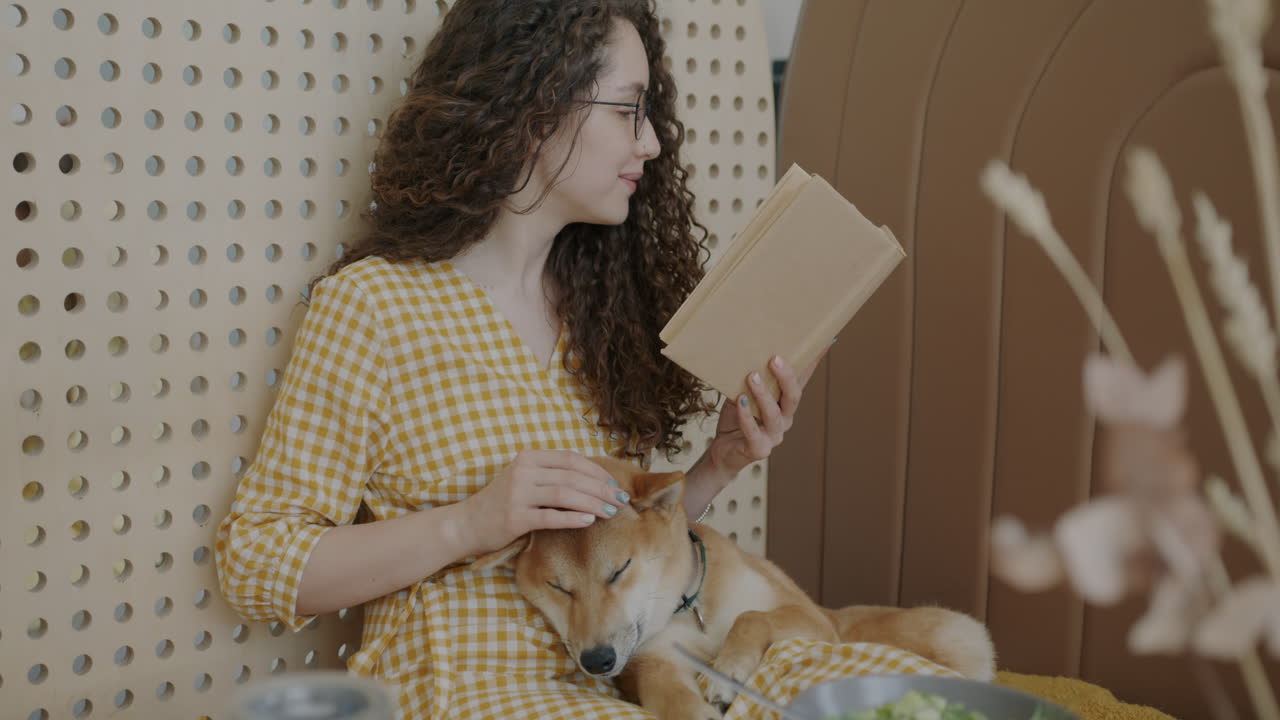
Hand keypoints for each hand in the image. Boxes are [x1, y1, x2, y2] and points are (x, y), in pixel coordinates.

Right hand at [460, 450, 629, 554]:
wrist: (466, 524)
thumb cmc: (502, 503)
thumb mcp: (524, 480)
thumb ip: (552, 476)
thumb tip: (595, 482)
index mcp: (528, 458)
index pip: (571, 459)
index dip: (597, 471)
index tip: (615, 485)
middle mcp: (523, 471)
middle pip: (572, 476)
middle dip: (601, 489)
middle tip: (621, 501)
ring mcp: (517, 494)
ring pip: (565, 495)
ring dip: (593, 503)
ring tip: (611, 512)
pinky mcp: (514, 517)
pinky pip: (550, 517)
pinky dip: (573, 518)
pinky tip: (589, 521)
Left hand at [709, 345, 830, 474]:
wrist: (723, 453)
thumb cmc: (735, 419)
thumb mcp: (742, 394)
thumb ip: (750, 379)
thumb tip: (748, 350)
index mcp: (785, 404)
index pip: (802, 380)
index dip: (812, 363)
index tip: (825, 341)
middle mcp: (784, 420)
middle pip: (793, 397)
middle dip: (786, 377)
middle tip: (775, 358)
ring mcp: (773, 436)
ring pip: (773, 414)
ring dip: (763, 394)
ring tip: (752, 376)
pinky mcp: (759, 449)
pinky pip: (753, 431)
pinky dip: (745, 415)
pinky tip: (739, 400)